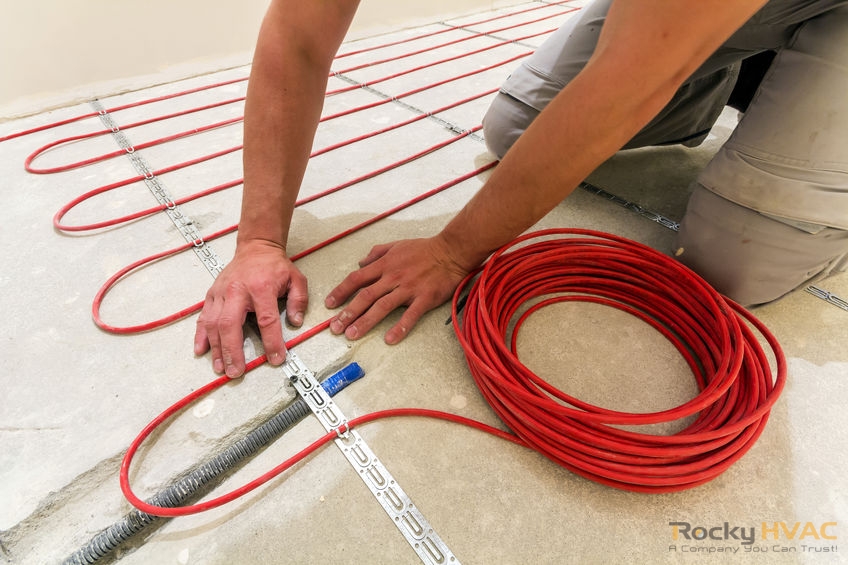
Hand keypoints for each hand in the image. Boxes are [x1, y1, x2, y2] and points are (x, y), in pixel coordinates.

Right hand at [194, 239, 307, 376]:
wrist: (256, 248)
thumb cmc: (275, 266)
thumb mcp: (296, 279)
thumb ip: (298, 301)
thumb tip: (296, 322)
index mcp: (261, 287)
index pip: (266, 320)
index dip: (271, 341)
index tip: (276, 358)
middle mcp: (237, 290)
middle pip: (231, 324)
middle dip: (232, 351)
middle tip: (235, 372)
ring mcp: (221, 292)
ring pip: (214, 323)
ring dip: (216, 347)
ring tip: (220, 367)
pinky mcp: (212, 294)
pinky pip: (203, 317)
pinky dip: (201, 335)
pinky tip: (201, 350)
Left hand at [325, 236, 470, 343]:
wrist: (451, 251)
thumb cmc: (424, 249)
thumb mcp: (397, 245)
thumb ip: (377, 253)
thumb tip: (360, 262)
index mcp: (385, 265)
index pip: (357, 278)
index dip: (341, 292)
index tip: (329, 305)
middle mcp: (393, 277)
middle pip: (365, 296)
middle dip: (348, 312)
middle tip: (335, 328)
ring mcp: (408, 288)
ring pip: (382, 306)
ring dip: (366, 321)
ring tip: (352, 335)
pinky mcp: (424, 298)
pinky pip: (410, 315)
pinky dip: (400, 327)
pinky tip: (389, 339)